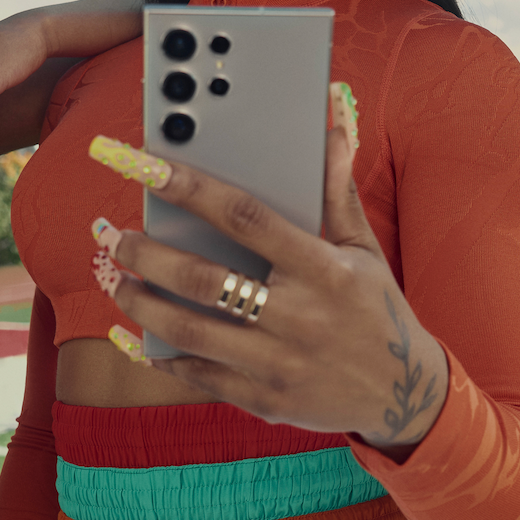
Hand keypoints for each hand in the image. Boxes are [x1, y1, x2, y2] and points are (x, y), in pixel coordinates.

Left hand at [88, 86, 448, 453]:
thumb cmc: (379, 311)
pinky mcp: (264, 400)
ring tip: (115, 281)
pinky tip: (131, 336)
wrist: (405, 397)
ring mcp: (279, 363)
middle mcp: (298, 317)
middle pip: (201, 280)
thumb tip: (332, 119)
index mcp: (323, 270)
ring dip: (140, 304)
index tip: (145, 164)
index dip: (190, 188)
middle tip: (114, 236)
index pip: (244, 218)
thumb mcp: (365, 250)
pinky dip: (157, 356)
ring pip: (189, 331)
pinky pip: (197, 376)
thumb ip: (336, 189)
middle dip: (146, 255)